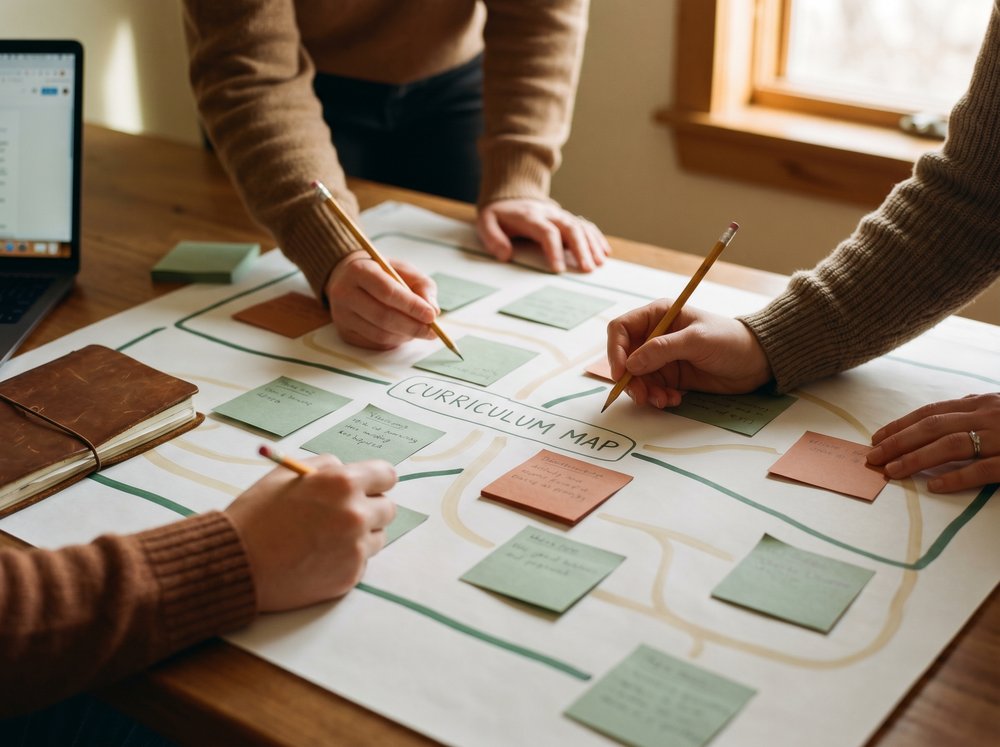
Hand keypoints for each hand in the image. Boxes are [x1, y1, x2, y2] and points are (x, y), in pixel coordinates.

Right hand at [226, 455, 396, 611]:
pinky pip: (361, 561)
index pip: (387, 476)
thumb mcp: (287, 475)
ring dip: (360, 535)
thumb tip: (348, 469)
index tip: (369, 487)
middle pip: (387, 508)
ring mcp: (355, 548)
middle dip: (369, 509)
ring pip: (377, 537)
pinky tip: (318, 557)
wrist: (236, 564)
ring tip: (325, 538)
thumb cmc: (257, 517)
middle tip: (343, 514)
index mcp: (342, 483)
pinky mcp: (350, 575)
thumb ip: (325, 467)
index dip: (376, 481)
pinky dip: (346, 558)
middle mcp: (355, 515)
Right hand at [325, 250, 438, 349]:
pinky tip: (403, 333)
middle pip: (383, 316)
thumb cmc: (381, 273)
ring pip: (379, 334)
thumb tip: (433, 311)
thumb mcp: (404, 270)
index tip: (431, 316)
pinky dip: (394, 341)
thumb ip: (422, 286)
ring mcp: (341, 315)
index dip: (412, 306)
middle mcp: (344, 293)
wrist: (348, 278)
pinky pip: (374, 343)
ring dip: (405, 336)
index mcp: (359, 270)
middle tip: (432, 331)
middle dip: (412, 327)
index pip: (388, 292)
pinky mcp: (344, 332)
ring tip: (420, 331)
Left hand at [477, 198, 610, 272]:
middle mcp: (549, 214)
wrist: (510, 196)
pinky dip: (596, 238)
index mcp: (530, 216)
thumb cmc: (499, 214)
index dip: (553, 250)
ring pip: (581, 227)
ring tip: (598, 263)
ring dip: (592, 245)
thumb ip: (493, 238)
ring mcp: (560, 215)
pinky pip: (585, 226)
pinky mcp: (567, 218)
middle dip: (581, 249)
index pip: (546, 232)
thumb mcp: (486, 222)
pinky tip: (604, 251)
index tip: (558, 269)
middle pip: (570, 228)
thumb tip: (505, 255)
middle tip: (587, 269)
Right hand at [606, 301, 771, 407]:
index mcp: (658, 316)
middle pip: (625, 357)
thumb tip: (631, 363)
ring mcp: (662, 358)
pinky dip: (658, 397)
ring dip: (646, 392)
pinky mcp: (670, 376)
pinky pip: (652, 389)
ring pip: (637, 377)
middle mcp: (655, 335)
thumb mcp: (697, 341)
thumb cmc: (730, 340)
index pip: (622, 329)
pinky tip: (674, 399)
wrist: (756, 361)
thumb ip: (662, 350)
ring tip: (665, 400)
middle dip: (630, 378)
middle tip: (642, 396)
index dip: (615, 350)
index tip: (620, 373)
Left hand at [867, 393, 999, 492]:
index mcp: (980, 404)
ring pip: (951, 444)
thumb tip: (940, 418)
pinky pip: (982, 469)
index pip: (931, 413)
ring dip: (917, 458)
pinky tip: (933, 486)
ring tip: (892, 471)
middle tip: (873, 456)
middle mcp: (986, 416)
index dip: (900, 425)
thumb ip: (972, 413)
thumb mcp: (999, 410)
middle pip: (933, 427)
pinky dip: (956, 477)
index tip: (876, 438)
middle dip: (898, 441)